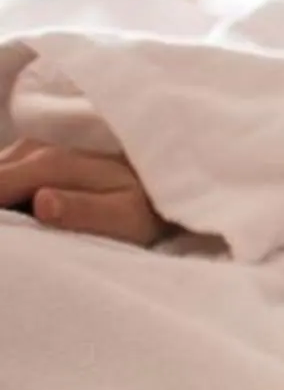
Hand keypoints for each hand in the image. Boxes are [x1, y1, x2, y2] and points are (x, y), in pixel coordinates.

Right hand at [0, 139, 166, 245]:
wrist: (162, 185)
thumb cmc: (145, 209)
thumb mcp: (124, 218)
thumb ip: (84, 211)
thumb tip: (42, 201)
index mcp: (49, 163)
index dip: (0, 220)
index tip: (9, 239)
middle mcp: (32, 150)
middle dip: (1, 215)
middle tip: (14, 237)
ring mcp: (27, 151)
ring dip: (2, 201)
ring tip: (16, 233)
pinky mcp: (27, 159)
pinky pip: (1, 177)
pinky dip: (4, 197)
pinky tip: (16, 219)